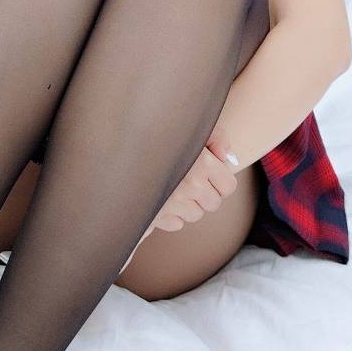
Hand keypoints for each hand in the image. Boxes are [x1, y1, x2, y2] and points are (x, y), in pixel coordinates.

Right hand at [121, 125, 239, 269]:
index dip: (222, 181)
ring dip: (190, 205)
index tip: (212, 175)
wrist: (122, 147)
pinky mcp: (156, 216)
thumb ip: (218, 138)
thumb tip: (228, 158)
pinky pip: (176, 223)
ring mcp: (172, 203)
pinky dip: (172, 215)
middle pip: (213, 204)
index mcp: (201, 163)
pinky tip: (163, 197)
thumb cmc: (161, 134)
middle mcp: (189, 185)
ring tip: (176, 187)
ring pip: (195, 215)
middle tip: (192, 179)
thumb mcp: (194, 127)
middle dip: (206, 194)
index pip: (228, 187)